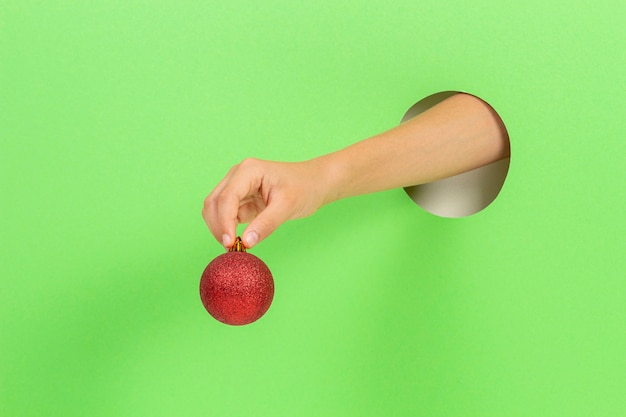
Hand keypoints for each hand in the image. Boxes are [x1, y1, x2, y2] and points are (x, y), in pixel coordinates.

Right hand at [203, 158, 329, 247]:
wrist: (315, 183)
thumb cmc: (305, 187)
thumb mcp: (287, 206)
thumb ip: (266, 224)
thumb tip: (246, 242)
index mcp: (248, 171)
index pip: (226, 198)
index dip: (224, 222)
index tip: (230, 243)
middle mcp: (238, 175)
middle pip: (214, 202)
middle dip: (218, 226)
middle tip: (231, 248)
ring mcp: (237, 186)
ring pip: (215, 209)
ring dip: (220, 228)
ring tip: (235, 246)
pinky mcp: (241, 199)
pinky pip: (226, 215)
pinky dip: (228, 228)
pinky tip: (239, 240)